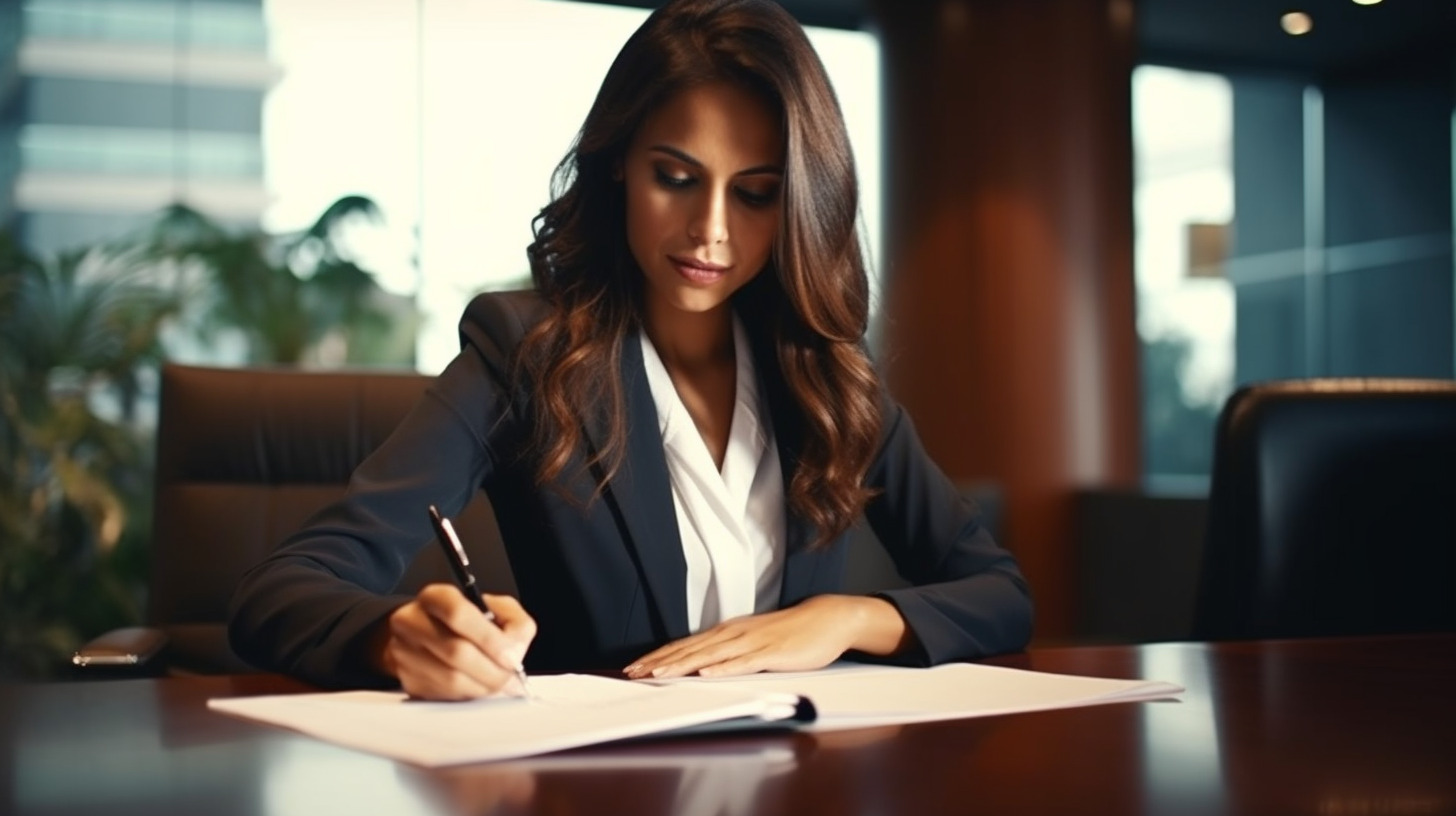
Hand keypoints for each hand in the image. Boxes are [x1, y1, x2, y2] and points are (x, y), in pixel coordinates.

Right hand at [379, 583, 535, 699]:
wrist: (430, 637)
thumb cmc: (468, 623)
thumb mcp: (497, 609)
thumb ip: (515, 623)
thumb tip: (514, 654)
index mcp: (435, 597)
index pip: (457, 613)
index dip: (488, 638)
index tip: (510, 656)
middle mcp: (412, 621)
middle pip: (455, 650)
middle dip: (491, 669)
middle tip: (509, 676)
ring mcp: (403, 651)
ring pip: (449, 678)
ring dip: (481, 686)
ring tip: (496, 683)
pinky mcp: (405, 678)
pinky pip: (441, 694)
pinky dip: (467, 695)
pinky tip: (476, 687)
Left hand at [623, 595, 907, 679]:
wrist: (827, 618)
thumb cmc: (790, 632)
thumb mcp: (753, 640)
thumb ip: (730, 651)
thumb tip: (703, 664)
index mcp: (728, 632)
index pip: (685, 645)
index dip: (659, 656)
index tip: (635, 667)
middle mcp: (734, 634)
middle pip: (690, 649)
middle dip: (660, 662)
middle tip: (633, 673)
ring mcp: (752, 642)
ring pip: (710, 655)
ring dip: (682, 665)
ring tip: (658, 675)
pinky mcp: (772, 653)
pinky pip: (744, 662)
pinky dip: (723, 668)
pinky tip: (707, 673)